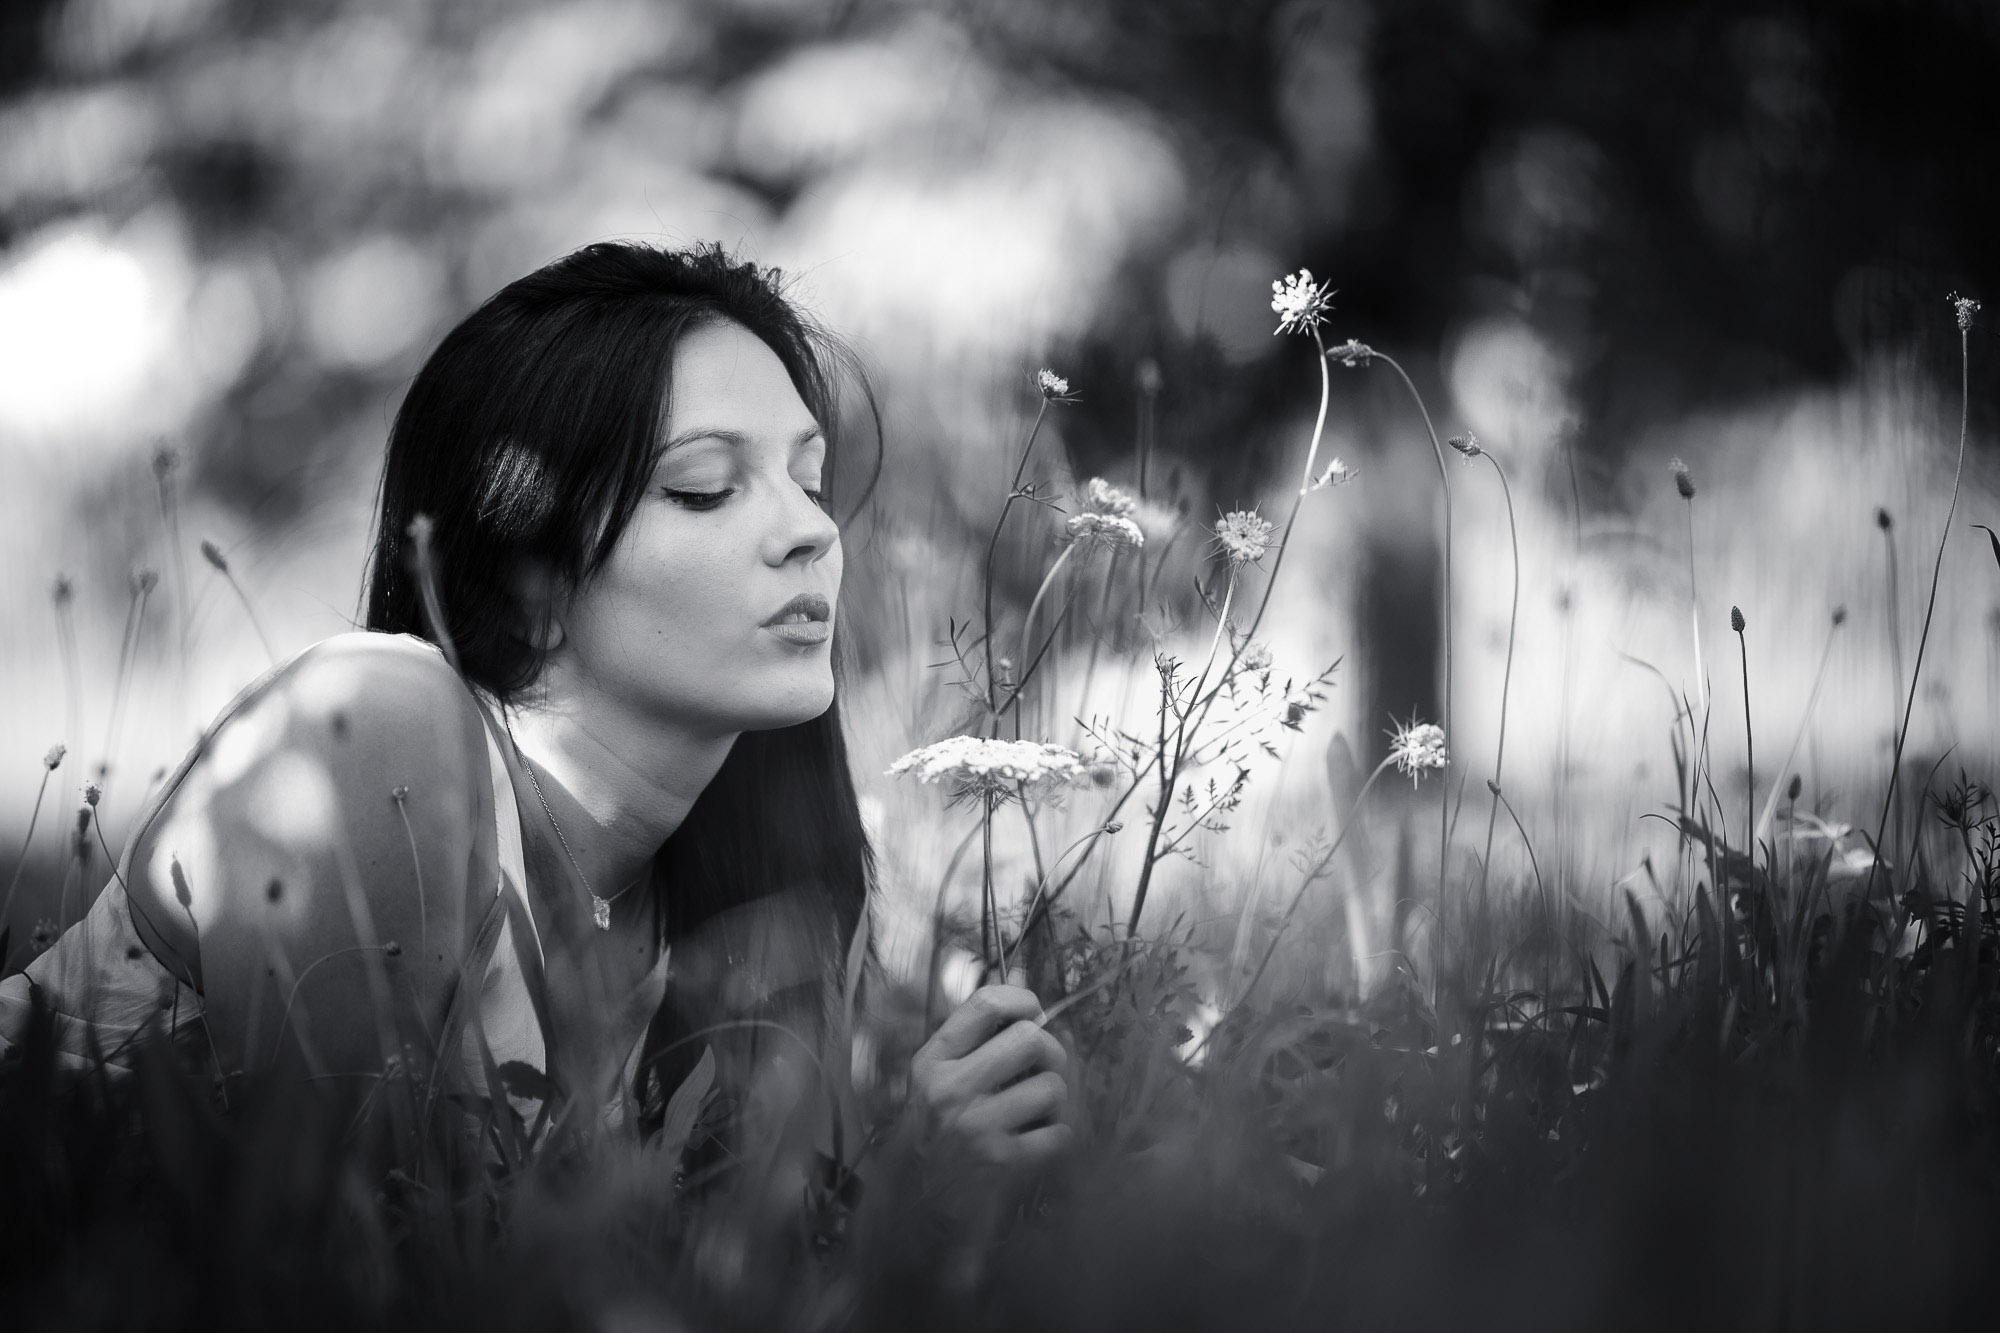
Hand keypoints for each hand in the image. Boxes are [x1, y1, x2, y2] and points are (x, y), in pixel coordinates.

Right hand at [907, 983, 1073, 1175]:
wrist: (916, 1203)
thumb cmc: (934, 1131)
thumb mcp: (938, 1076)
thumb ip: (976, 1032)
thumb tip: (1020, 976)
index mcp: (934, 1061)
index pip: (985, 1004)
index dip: (1022, 999)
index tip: (1033, 1011)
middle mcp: (950, 1090)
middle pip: (1030, 1039)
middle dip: (1050, 1052)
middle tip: (1042, 1069)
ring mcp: (976, 1127)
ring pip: (1052, 1087)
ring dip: (1055, 1101)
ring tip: (1036, 1112)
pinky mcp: (1001, 1164)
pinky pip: (1060, 1133)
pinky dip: (1057, 1137)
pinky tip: (1037, 1142)